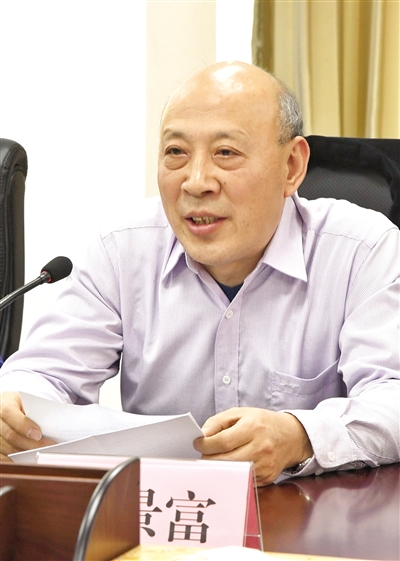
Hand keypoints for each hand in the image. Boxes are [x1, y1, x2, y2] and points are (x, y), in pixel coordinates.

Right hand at [0, 391, 55, 460]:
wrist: (7, 406)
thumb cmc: (21, 404)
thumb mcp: (27, 401)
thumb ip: (34, 411)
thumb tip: (49, 426)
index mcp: (3, 404)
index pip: (9, 414)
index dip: (23, 426)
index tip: (38, 434)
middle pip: (11, 436)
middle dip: (30, 443)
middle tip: (47, 446)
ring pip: (8, 449)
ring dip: (27, 453)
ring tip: (43, 452)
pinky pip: (5, 457)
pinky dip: (19, 458)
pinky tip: (31, 457)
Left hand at [194, 407, 312, 485]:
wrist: (291, 436)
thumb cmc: (262, 422)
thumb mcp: (240, 413)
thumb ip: (218, 422)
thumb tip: (202, 435)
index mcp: (253, 427)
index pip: (223, 441)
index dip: (205, 444)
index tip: (197, 443)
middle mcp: (261, 447)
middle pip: (226, 460)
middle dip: (208, 458)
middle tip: (201, 455)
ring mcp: (265, 465)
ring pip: (233, 472)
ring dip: (218, 468)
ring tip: (212, 460)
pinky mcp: (267, 478)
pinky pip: (242, 479)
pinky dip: (231, 474)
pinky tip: (228, 467)